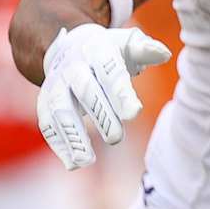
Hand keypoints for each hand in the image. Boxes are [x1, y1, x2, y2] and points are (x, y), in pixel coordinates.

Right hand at [37, 24, 172, 169]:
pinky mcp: (45, 101)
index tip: (135, 113)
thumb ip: (146, 50)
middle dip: (100, 115)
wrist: (69, 47)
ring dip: (72, 135)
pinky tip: (73, 163)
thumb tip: (164, 54)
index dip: (121, 91)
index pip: (110, 69)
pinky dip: (59, 143)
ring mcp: (56, 84)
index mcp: (97, 49)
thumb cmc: (109, 52)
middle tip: (116, 138)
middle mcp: (74, 66)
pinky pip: (48, 123)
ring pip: (60, 109)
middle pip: (86, 90)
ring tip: (86, 161)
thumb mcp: (127, 45)